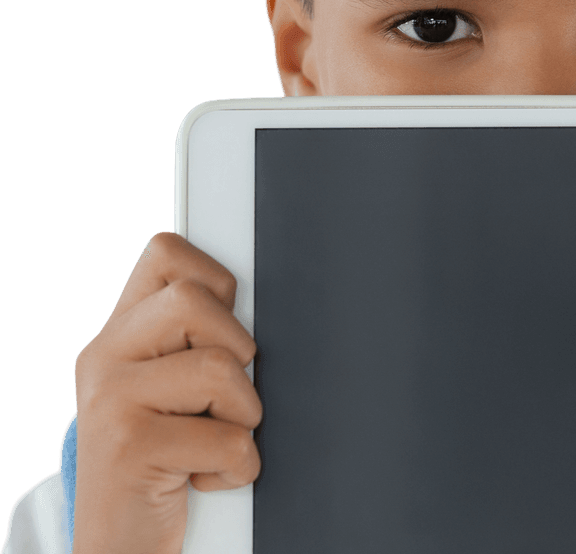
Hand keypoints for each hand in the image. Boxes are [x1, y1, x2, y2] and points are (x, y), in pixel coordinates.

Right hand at [73, 232, 261, 553]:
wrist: (120, 547)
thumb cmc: (167, 459)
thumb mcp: (175, 389)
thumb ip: (199, 339)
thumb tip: (268, 302)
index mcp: (122, 331)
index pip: (166, 252)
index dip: (214, 278)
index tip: (225, 325)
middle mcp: (106, 356)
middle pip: (195, 301)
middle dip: (236, 351)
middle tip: (224, 397)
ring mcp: (109, 400)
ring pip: (219, 367)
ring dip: (243, 414)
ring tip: (215, 441)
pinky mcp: (126, 449)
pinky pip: (226, 438)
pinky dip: (237, 466)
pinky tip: (208, 477)